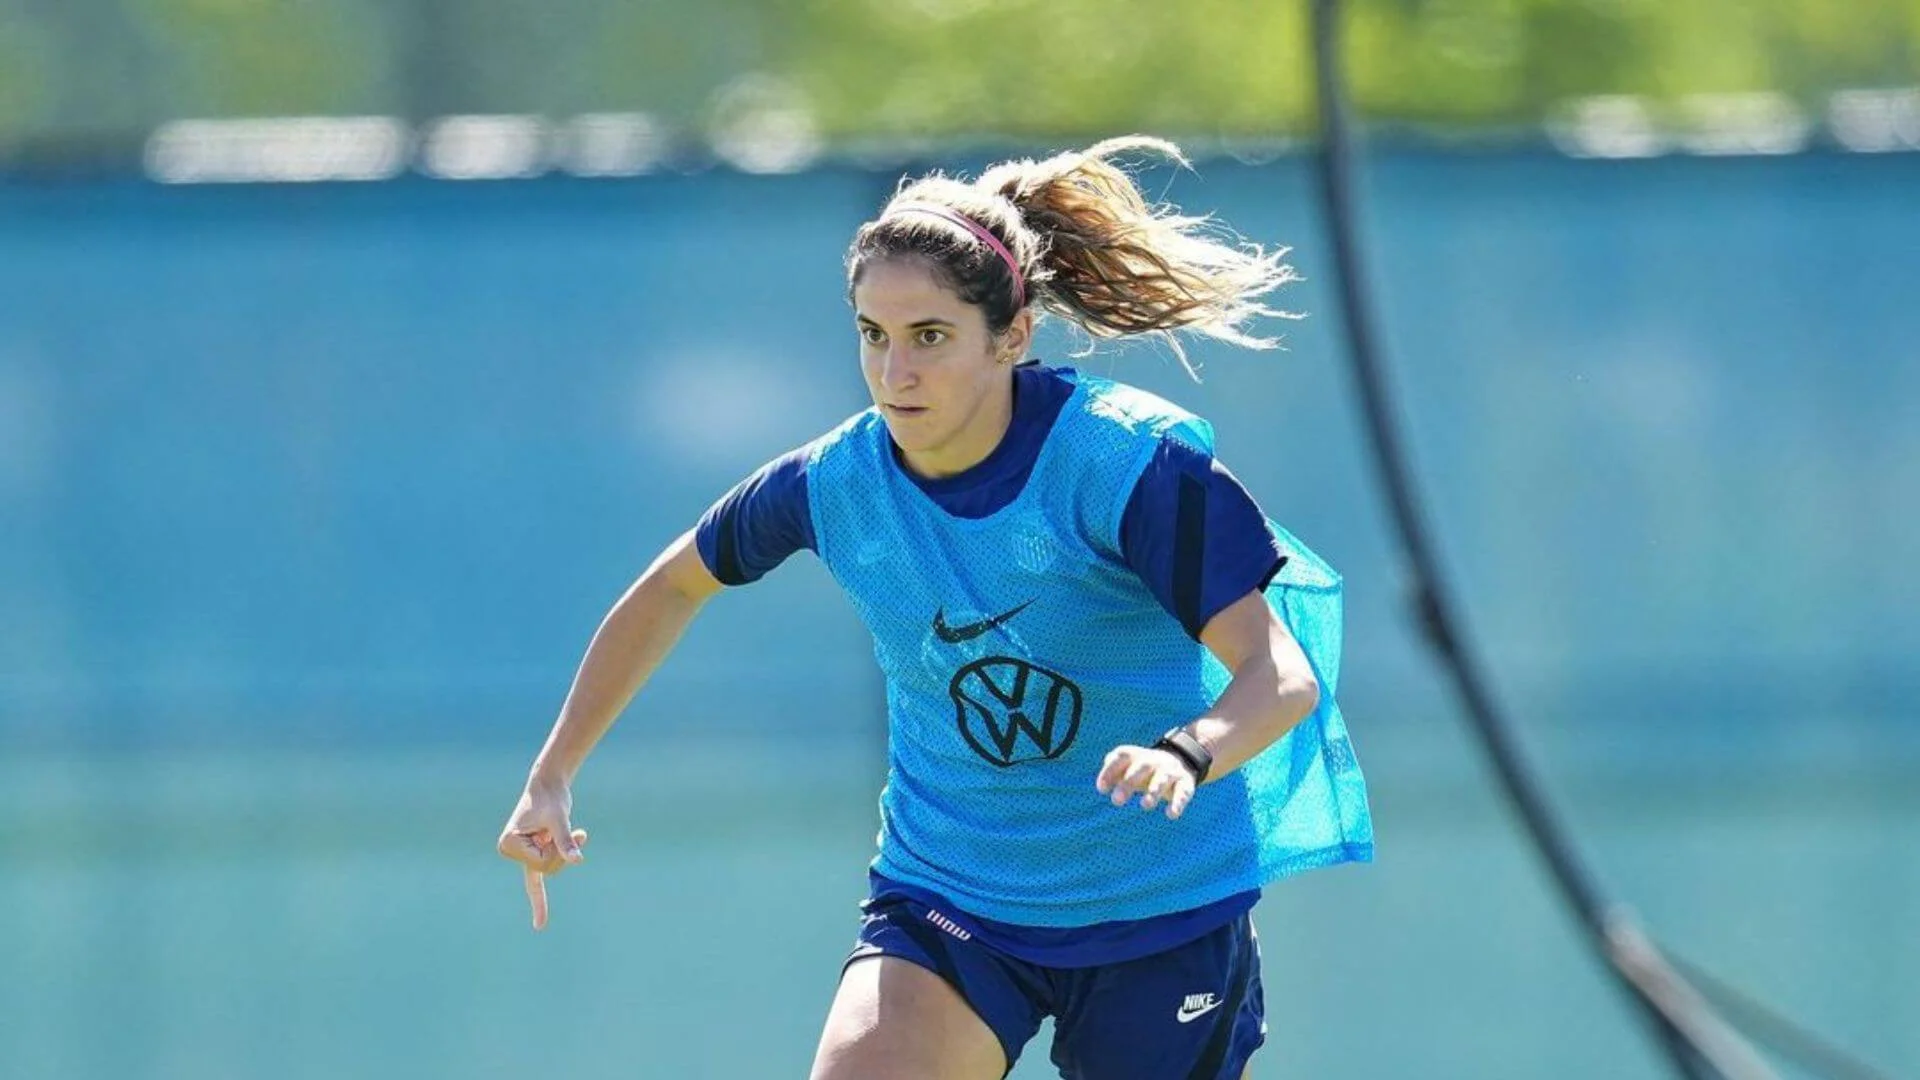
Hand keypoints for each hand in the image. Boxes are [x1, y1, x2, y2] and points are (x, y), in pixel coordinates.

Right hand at [496, 776, 588, 930]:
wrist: (549, 783)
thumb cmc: (551, 797)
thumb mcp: (559, 818)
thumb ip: (565, 840)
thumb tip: (577, 859)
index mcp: (508, 844)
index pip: (541, 864)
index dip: (557, 849)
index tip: (555, 830)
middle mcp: (510, 851)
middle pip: (546, 870)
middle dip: (563, 852)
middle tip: (569, 829)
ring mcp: (521, 854)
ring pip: (551, 870)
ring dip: (567, 852)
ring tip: (572, 831)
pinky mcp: (532, 854)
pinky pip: (535, 882)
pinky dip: (539, 901)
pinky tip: (539, 924)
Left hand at [1095, 745, 1197, 819]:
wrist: (1181, 760)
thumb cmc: (1144, 769)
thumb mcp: (1128, 766)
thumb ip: (1113, 772)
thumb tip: (1102, 785)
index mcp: (1137, 755)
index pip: (1122, 756)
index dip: (1110, 771)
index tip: (1101, 789)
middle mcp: (1154, 761)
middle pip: (1141, 767)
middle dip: (1129, 783)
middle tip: (1116, 801)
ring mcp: (1170, 771)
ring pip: (1162, 779)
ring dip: (1154, 792)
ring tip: (1145, 805)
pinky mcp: (1185, 783)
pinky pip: (1183, 792)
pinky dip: (1178, 803)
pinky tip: (1171, 814)